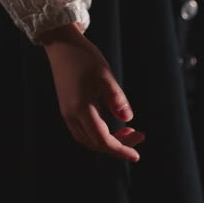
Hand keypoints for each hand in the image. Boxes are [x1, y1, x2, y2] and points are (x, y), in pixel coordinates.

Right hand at [41, 23, 143, 161]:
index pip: (102, 140)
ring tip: (131, 131)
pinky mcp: (69, 109)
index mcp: (81, 109)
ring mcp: (68, 113)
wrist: (62, 46)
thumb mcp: (105, 76)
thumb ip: (116, 99)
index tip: (136, 156)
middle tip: (140, 136)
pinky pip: (85, 131)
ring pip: (90, 139)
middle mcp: (71, 116)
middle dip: (119, 145)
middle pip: (96, 143)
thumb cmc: (85, 58)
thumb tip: (128, 119)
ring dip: (110, 141)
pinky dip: (102, 134)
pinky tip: (115, 126)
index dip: (120, 150)